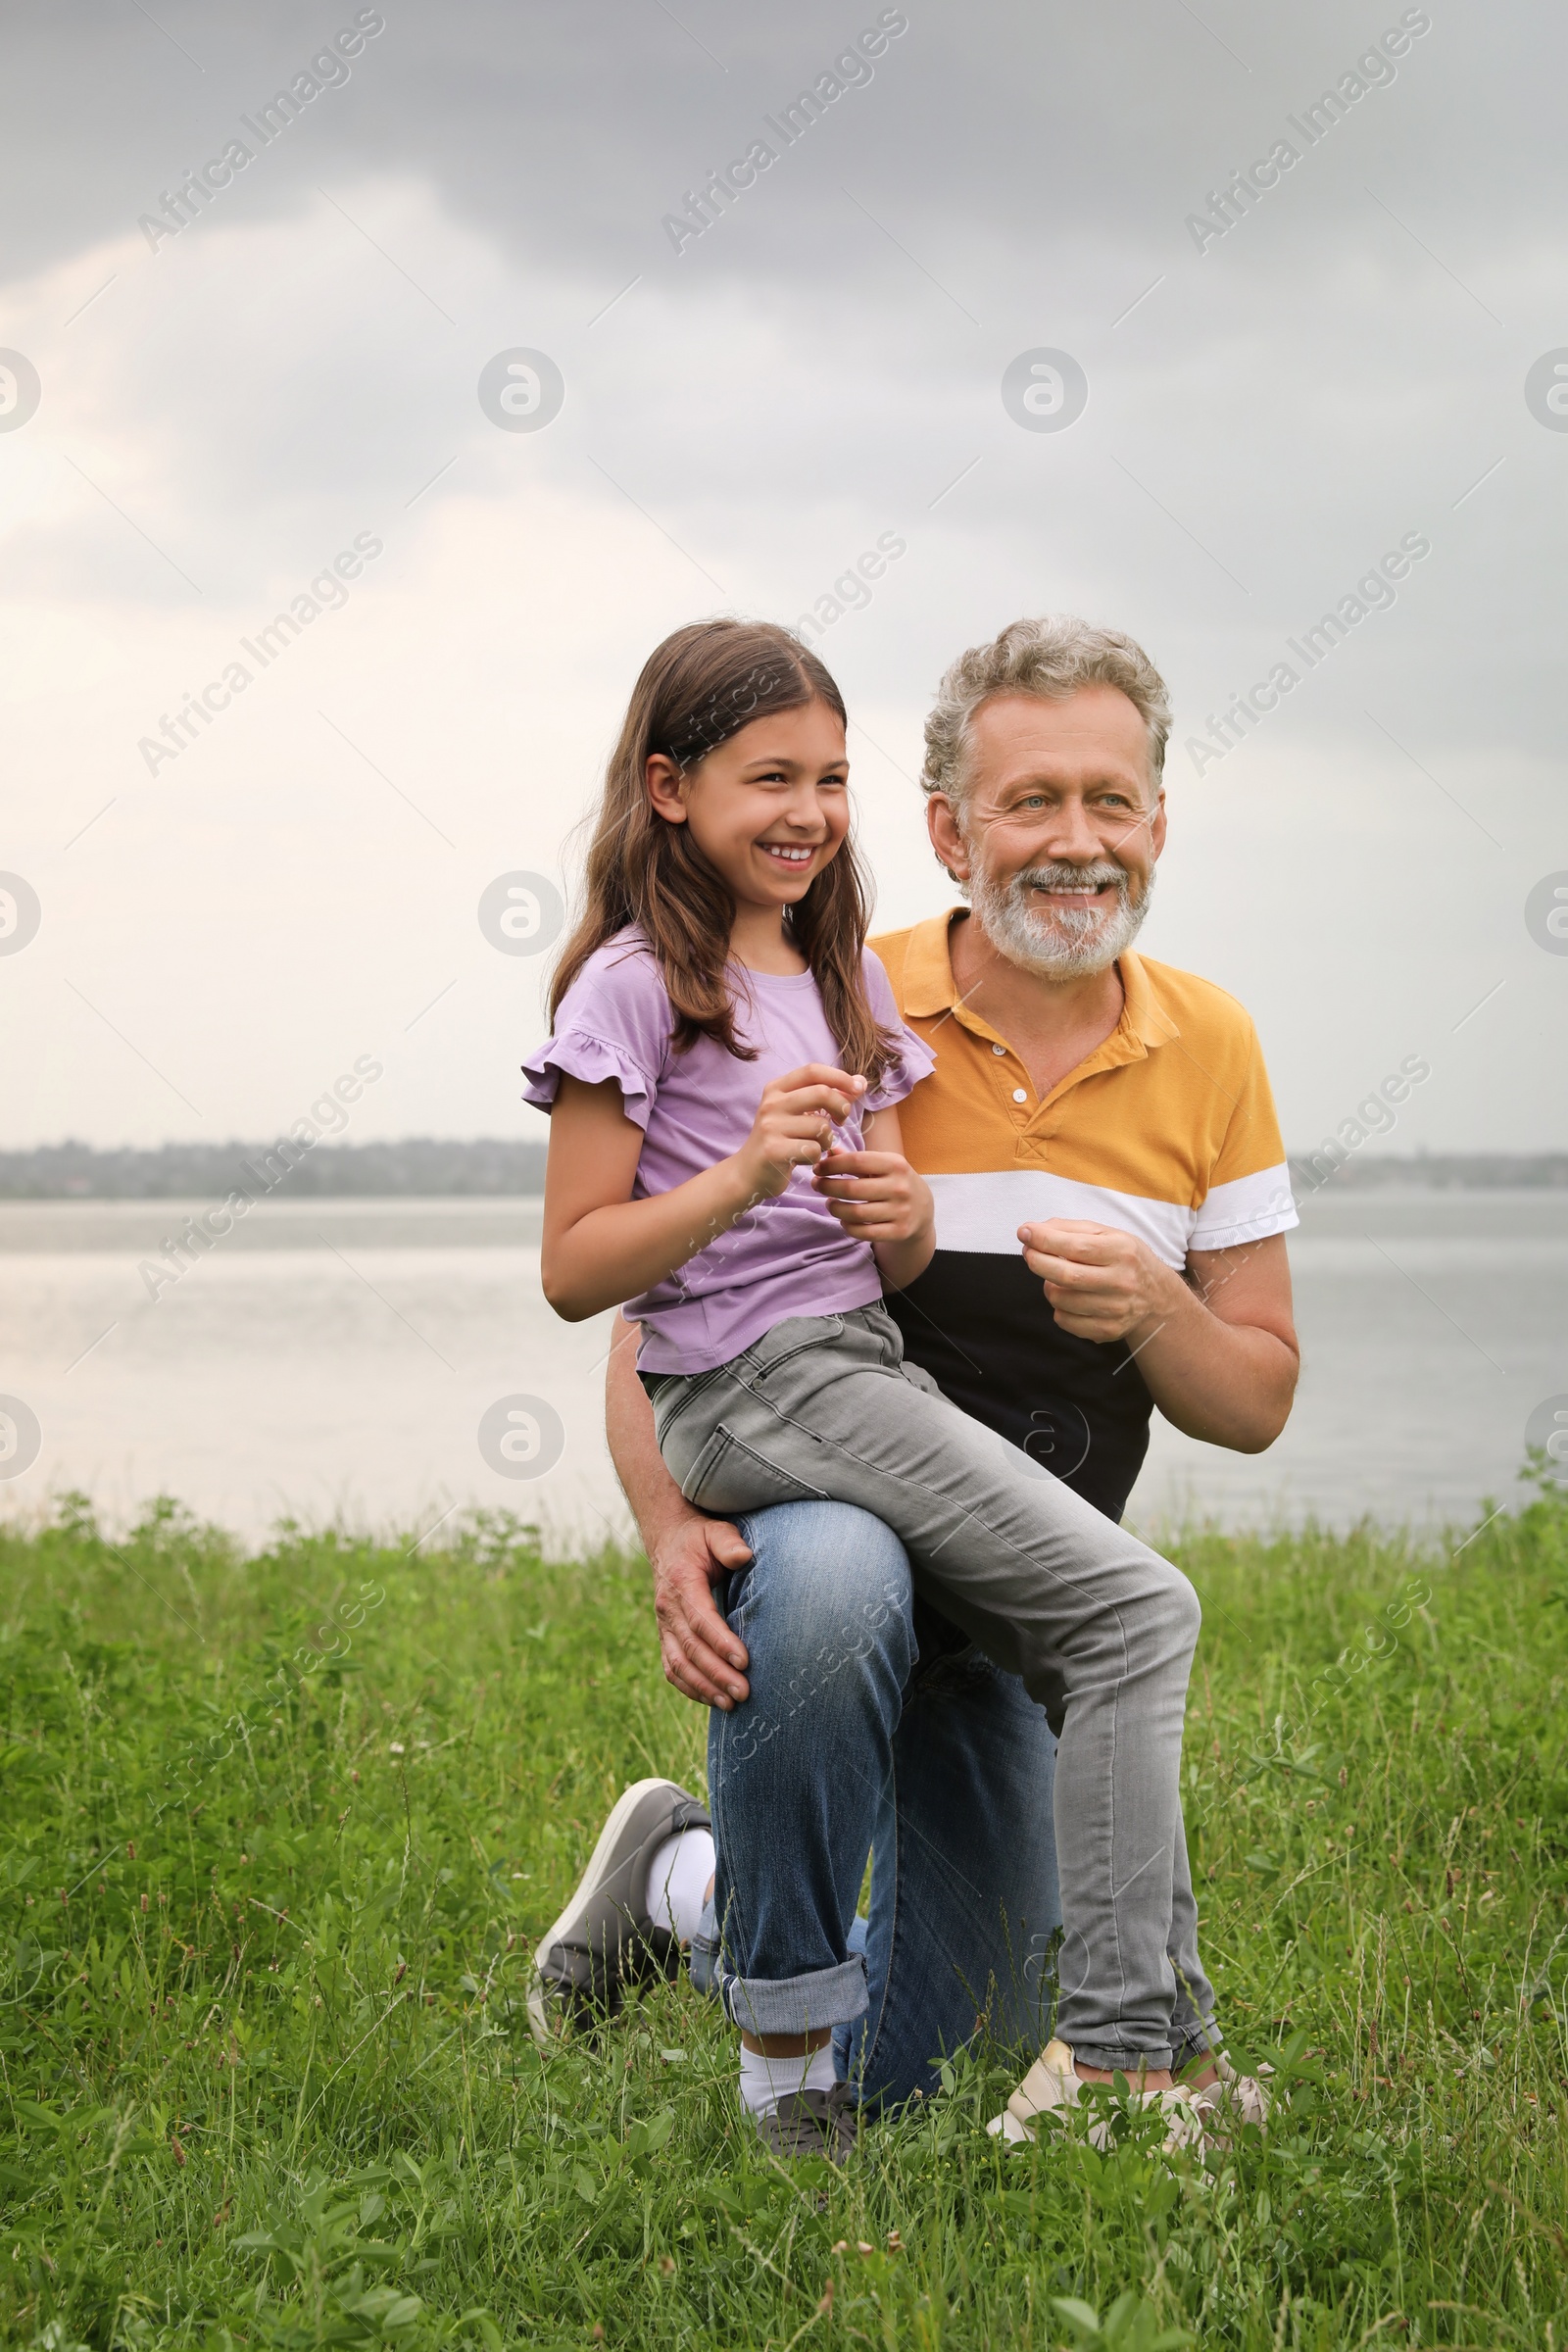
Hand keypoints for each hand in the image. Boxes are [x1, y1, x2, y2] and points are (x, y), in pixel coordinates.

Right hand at [651, 1514, 753, 1708]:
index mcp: (682, 1583)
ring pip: (679, 1664)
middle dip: (717, 1673)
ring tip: (731, 1704)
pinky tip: (712, 1700)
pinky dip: (689, 1687)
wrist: (669, 1541)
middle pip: (690, 1648)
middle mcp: (668, 1609)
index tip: (744, 1661)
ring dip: (704, 1687)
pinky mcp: (665, 1637)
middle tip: (744, 1692)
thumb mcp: (715, 1531)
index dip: (721, 1642)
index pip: (700, 1619)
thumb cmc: (699, 1538)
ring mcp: (663, 1626)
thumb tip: (744, 1556)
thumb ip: (728, 1543)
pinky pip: (672, 1669)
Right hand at [731, 1064, 865, 1203]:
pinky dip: (816, 1157)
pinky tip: (805, 1159)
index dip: (840, 1077)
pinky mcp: (773, 1151)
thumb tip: (861, 1081)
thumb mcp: (799, 1113)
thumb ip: (828, 1096)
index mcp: (776, 1089)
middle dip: (841, 1107)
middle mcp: (771, 1104)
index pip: (813, 1070)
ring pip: (820, 1126)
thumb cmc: (781, 1140)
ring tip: (816, 1145)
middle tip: (842, 1121)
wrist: (748, 1173)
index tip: (857, 1088)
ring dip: (827, 1139)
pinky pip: (813, 1150)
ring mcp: (770, 1127)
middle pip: (821, 1093)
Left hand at [813, 1149, 933, 1244]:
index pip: (856, 1161)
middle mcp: (900, 1187)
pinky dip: (848, 1226)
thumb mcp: (880, 1165)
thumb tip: (828, 1152)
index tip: (818, 1169)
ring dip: (835, 1208)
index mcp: (895, 1164)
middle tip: (817, 1185)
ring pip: (855, 1213)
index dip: (831, 1165)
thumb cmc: (893, 1181)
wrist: (922, 1208)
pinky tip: (844, 1219)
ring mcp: (901, 1211)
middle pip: (852, 1189)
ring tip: (829, 1203)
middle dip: (827, 1187)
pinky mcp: (899, 1231)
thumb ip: (854, 1158)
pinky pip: (863, 1232)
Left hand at [1017, 1217, 1180, 1343]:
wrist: (1157, 1296)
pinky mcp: (1109, 1330)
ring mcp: (1116, 1309)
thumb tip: (1032, 1231)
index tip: (1025, 1233)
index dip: (1044, 1240)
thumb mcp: (1106, 1234)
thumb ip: (1070, 1229)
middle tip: (1029, 1252)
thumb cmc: (1124, 1259)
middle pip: (1066, 1276)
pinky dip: (1058, 1308)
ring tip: (1056, 1278)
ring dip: (1049, 1286)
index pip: (1075, 1247)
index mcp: (1121, 1251)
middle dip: (1038, 1261)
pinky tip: (1068, 1297)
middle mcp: (1121, 1281)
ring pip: (1061, 1300)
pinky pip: (1065, 1321)